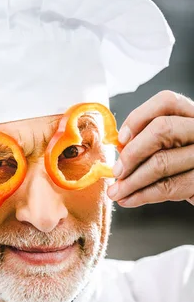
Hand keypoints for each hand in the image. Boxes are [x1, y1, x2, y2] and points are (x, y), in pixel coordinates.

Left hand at [107, 91, 193, 206]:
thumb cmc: (182, 167)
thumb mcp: (170, 147)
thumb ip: (148, 140)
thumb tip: (120, 147)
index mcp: (192, 115)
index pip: (167, 102)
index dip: (138, 118)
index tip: (120, 140)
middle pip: (162, 129)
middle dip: (132, 153)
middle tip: (116, 171)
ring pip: (161, 162)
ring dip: (131, 181)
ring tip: (116, 192)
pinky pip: (168, 187)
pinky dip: (142, 195)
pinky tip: (129, 199)